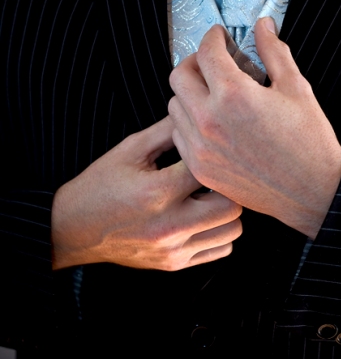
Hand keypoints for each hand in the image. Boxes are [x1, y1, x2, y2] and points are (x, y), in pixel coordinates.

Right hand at [52, 116, 241, 270]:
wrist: (73, 228)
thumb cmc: (101, 185)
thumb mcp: (130, 149)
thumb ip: (167, 130)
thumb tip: (196, 111)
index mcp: (157, 192)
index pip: (208, 168)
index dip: (213, 153)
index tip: (209, 146)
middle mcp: (169, 225)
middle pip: (231, 205)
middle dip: (227, 185)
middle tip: (216, 173)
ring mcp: (173, 249)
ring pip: (232, 231)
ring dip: (228, 209)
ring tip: (211, 194)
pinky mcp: (174, 264)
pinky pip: (220, 250)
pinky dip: (220, 232)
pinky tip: (204, 216)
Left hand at [168, 19, 340, 238]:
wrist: (313, 193)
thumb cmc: (309, 142)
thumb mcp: (296, 87)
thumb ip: (274, 51)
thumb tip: (263, 25)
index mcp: (234, 95)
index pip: (207, 52)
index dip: (213, 37)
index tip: (220, 36)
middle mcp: (210, 120)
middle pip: (180, 75)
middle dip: (196, 62)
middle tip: (213, 62)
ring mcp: (201, 147)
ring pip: (175, 105)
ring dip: (189, 92)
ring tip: (213, 93)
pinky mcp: (201, 168)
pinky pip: (179, 135)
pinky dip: (189, 122)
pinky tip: (212, 121)